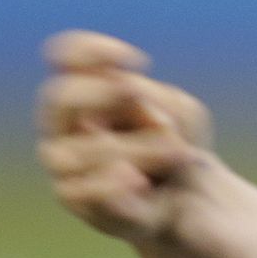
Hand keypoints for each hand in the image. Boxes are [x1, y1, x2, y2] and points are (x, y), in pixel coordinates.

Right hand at [36, 31, 218, 244]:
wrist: (198, 206)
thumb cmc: (181, 149)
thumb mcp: (182, 115)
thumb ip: (156, 101)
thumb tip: (127, 112)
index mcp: (86, 96)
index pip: (64, 59)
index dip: (89, 50)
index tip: (138, 60)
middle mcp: (66, 129)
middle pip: (58, 98)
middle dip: (102, 94)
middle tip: (140, 97)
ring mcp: (68, 169)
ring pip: (75, 151)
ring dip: (134, 147)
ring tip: (179, 152)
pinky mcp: (84, 206)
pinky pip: (79, 193)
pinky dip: (108, 185)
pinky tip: (138, 180)